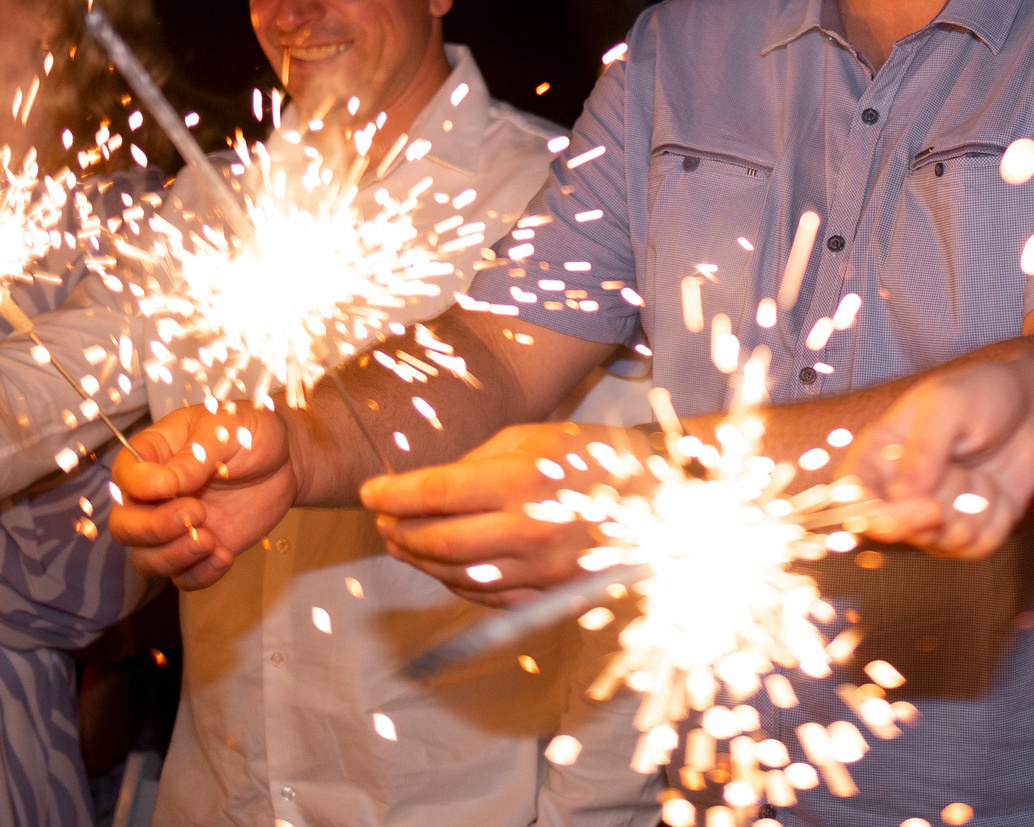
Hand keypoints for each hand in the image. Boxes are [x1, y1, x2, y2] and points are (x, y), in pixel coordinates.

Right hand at [108, 402, 295, 590]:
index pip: (124, 476)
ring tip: (211, 541)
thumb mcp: (225, 428)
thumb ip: (193, 455)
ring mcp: (173, 527)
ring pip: (146, 559)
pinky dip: (198, 575)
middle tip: (196, 514)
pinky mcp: (197, 550)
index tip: (169, 487)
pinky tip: (224, 556)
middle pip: (124, 526)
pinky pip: (182, 577)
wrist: (287, 460)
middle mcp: (154, 496)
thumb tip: (165, 484)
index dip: (138, 486)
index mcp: (153, 455)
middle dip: (152, 529)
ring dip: (173, 557)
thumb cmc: (251, 433)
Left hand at [361, 421, 648, 607]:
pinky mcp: (551, 595)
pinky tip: (441, 567)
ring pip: (457, 575)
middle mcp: (530, 529)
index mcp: (525, 479)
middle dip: (399, 532)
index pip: (436, 492)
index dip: (394, 494)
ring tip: (402, 543)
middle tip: (382, 521)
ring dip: (419, 561)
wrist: (662, 500)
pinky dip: (455, 584)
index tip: (370, 492)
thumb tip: (431, 484)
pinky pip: (488, 597)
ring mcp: (541, 570)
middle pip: (439, 541)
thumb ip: (481, 461)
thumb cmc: (597, 457)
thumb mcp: (537, 437)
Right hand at [845, 365, 1033, 559]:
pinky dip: (997, 519)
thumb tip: (900, 497)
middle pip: (900, 529)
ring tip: (981, 470)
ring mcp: (932, 516)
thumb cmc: (984, 395)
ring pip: (943, 542)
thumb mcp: (950, 403)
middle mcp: (898, 492)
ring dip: (974, 507)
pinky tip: (998, 490)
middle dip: (942, 504)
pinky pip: (977, 548)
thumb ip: (924, 448)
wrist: (1033, 409)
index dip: (876, 516)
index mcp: (878, 454)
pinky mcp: (967, 531)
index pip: (851, 499)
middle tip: (964, 466)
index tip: (926, 509)